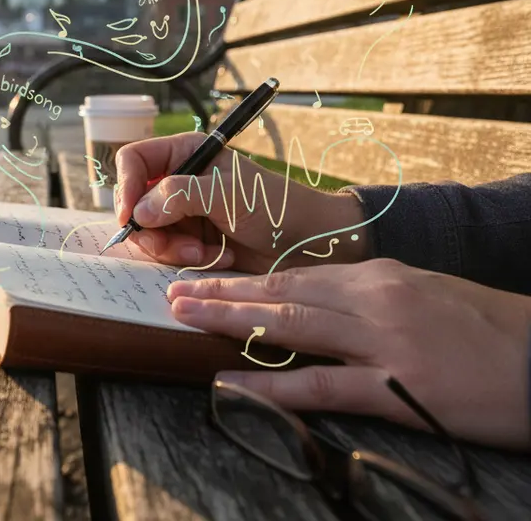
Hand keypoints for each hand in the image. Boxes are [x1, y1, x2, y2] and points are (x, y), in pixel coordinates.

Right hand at [115, 133, 368, 271]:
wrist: (310, 245)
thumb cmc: (276, 207)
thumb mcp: (228, 194)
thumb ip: (180, 196)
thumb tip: (138, 212)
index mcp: (186, 153)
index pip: (135, 160)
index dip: (126, 186)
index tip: (131, 217)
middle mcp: (178, 181)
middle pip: (135, 203)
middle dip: (154, 230)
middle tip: (181, 247)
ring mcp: (183, 213)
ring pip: (148, 233)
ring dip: (173, 249)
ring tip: (207, 254)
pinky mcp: (191, 241)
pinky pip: (167, 253)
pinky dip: (188, 260)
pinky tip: (218, 257)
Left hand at [168, 259, 530, 449]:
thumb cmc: (486, 327)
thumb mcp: (423, 292)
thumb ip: (370, 296)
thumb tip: (321, 304)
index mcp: (377, 275)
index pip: (294, 274)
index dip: (245, 279)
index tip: (207, 279)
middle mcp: (372, 297)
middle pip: (281, 291)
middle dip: (222, 292)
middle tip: (174, 293)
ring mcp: (384, 340)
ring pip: (290, 324)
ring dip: (230, 320)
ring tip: (185, 318)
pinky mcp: (399, 386)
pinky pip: (323, 384)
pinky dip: (272, 383)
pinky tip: (233, 383)